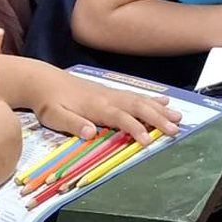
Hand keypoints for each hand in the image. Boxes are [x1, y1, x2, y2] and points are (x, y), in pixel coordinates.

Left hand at [27, 63, 180, 145]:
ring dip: (159, 108)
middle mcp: (106, 98)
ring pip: (139, 100)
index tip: (148, 141)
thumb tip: (90, 133)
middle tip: (175, 129)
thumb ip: (72, 123)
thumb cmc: (48, 101)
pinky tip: (163, 100)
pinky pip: (134, 95)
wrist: (42, 80)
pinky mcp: (109, 92)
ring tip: (178, 116)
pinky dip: (151, 98)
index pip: (119, 117)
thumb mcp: (54, 115)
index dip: (134, 128)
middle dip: (156, 118)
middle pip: (136, 106)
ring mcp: (110, 93)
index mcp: (94, 106)